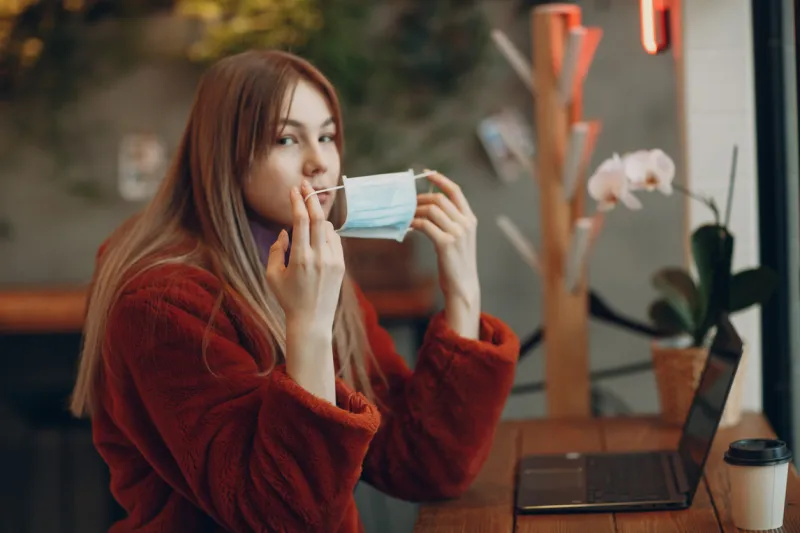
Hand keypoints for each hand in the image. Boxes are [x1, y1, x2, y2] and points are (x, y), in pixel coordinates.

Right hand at [266, 181, 344, 330]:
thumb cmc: (287, 298)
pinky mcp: (341, 265)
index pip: (301, 221)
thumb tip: (285, 232)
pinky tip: (317, 237)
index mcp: (300, 259)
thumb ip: (276, 250)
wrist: (312, 320)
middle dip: (311, 198)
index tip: (293, 190)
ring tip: (306, 224)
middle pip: (318, 218)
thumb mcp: (272, 276)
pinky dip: (325, 234)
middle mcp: (319, 257)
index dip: (297, 202)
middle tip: (305, 185)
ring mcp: (333, 261)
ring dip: (317, 220)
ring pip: (327, 228)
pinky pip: (334, 240)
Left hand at [412, 172, 480, 338]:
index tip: (427, 173)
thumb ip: (450, 222)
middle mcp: (466, 223)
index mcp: (470, 219)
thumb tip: (427, 208)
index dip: (441, 179)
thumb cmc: (456, 263)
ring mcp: (457, 233)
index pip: (456, 191)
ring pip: (431, 210)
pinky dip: (414, 223)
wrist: (463, 286)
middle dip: (420, 199)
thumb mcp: (459, 239)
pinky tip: (408, 227)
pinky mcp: (446, 243)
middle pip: (439, 199)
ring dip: (415, 211)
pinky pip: (424, 225)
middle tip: (408, 204)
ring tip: (407, 216)